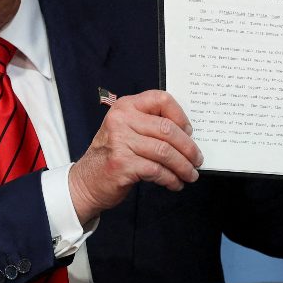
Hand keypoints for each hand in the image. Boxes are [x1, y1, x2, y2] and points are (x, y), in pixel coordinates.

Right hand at [68, 90, 202, 222]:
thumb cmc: (112, 155)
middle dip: (188, 148)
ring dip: (183, 166)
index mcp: (126, 106)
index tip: (189, 132)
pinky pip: (157, 170)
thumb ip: (150, 125)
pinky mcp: (122, 164)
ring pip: (165, 152)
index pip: (161, 99)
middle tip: (197, 160)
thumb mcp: (126, 130)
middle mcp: (121, 120)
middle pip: (168, 129)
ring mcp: (120, 142)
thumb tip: (187, 135)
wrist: (86, 181)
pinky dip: (171, 179)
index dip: (180, 116)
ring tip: (190, 175)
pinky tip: (175, 183)